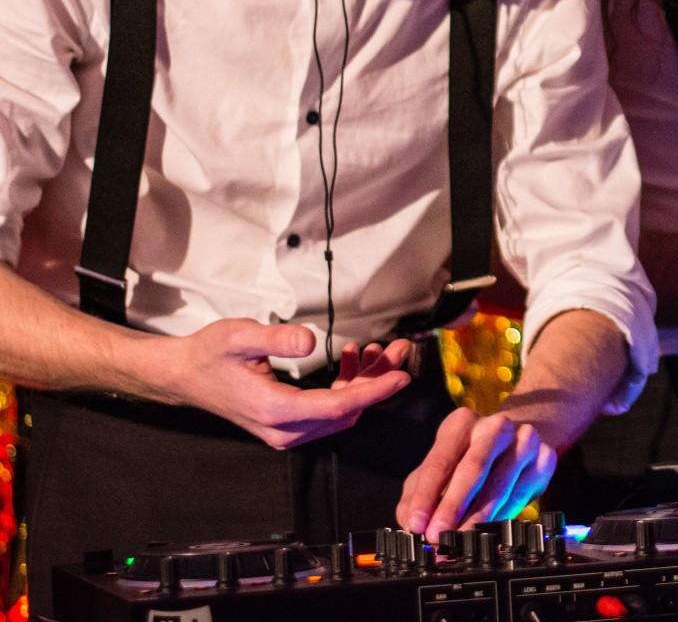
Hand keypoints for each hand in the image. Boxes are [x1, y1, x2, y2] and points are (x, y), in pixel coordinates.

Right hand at [147, 320, 412, 449]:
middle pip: (346, 411)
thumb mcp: (240, 336)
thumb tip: (310, 340)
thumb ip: (277, 338)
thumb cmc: (211, 354)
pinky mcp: (287, 425)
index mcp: (274, 409)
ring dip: (364, 383)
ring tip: (376, 350)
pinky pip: (327, 411)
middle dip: (377, 382)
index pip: (338, 407)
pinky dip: (346, 387)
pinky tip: (348, 359)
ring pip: (340, 413)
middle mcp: (283, 429)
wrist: (186, 375)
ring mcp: (285, 432)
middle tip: (398, 350)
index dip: (374, 391)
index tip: (402, 376)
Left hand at [396, 408, 556, 540]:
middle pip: (472, 469)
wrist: (516, 440)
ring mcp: (524, 440)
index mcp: (462, 423)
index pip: (440, 460)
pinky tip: (486, 532)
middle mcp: (495, 426)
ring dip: (477, 518)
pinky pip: (521, 495)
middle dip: (452, 506)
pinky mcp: (545, 458)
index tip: (416, 524)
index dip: (426, 496)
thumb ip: (418, 492)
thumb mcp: (439, 466)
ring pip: (499, 485)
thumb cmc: (468, 456)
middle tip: (437, 535)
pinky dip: (501, 517)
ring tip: (459, 541)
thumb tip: (410, 521)